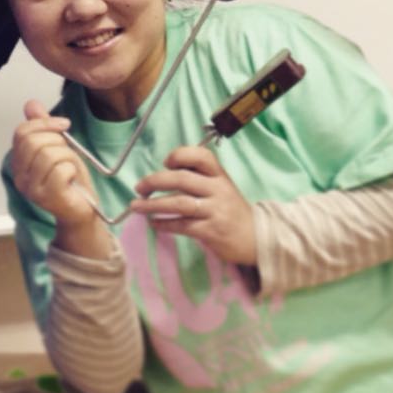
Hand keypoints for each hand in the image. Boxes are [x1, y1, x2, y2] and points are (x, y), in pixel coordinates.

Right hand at [11, 100, 100, 227]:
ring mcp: (31, 189)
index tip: (64, 125)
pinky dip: (72, 170)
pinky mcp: (47, 198)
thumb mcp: (58, 147)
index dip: (45, 123)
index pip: (22, 132)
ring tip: (70, 168)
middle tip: (67, 153)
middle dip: (58, 141)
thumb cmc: (71, 180)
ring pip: (50, 155)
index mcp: (19, 162)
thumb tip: (31, 104)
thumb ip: (43, 127)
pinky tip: (71, 179)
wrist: (83, 209)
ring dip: (68, 157)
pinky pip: (61, 170)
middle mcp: (19, 177)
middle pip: (34, 142)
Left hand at [131, 145, 256, 263]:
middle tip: (139, 188)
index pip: (201, 156)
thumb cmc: (231, 209)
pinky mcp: (212, 231)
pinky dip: (164, 223)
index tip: (165, 163)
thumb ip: (199, 178)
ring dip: (153, 205)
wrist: (256, 237)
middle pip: (182, 179)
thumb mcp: (221, 187)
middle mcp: (218, 189)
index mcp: (219, 175)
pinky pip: (182, 225)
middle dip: (155, 181)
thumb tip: (165, 172)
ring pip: (179, 203)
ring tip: (136, 206)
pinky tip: (154, 223)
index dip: (180, 155)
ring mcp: (215, 211)